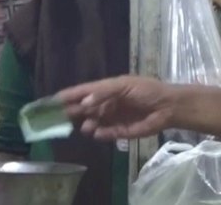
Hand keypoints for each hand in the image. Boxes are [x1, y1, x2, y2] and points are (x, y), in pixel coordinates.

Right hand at [56, 76, 175, 139]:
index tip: (52, 100)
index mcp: (105, 89)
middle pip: (84, 109)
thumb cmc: (147, 90)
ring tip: (86, 127)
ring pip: (93, 123)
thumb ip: (103, 93)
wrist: (169, 107)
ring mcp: (112, 118)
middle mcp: (106, 104)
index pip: (82, 92)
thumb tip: (84, 102)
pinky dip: (101, 134)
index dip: (67, 96)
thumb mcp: (123, 86)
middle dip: (73, 112)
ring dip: (87, 125)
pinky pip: (106, 134)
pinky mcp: (121, 131)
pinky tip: (97, 133)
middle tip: (59, 118)